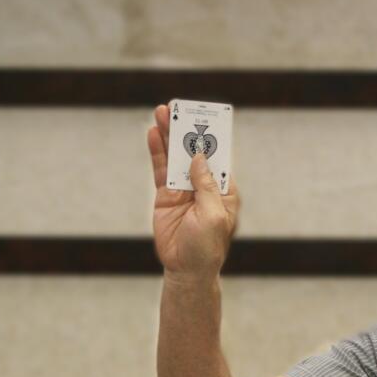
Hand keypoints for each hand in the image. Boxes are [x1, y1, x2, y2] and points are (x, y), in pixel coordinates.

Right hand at [147, 104, 239, 276]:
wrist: (186, 269)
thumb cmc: (207, 246)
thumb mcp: (213, 215)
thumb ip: (206, 185)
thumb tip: (200, 157)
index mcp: (223, 189)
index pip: (218, 156)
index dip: (211, 136)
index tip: (205, 116)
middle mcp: (203, 185)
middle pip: (194, 151)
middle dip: (186, 129)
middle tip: (177, 107)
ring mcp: (183, 189)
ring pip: (175, 156)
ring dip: (169, 135)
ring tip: (162, 112)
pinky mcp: (165, 196)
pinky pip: (160, 170)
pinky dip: (157, 152)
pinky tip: (154, 134)